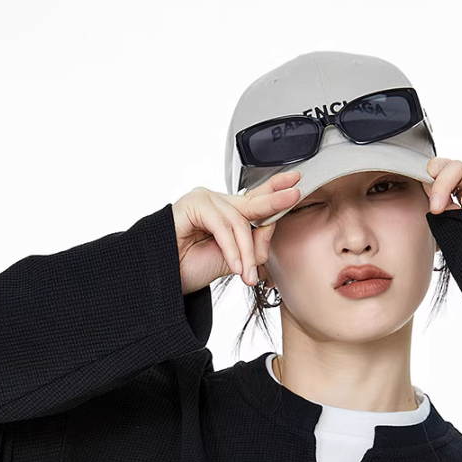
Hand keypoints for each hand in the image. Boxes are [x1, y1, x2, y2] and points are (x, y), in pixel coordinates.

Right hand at [172, 172, 301, 295]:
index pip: (256, 199)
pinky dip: (231, 249)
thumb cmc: (192, 269)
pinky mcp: (192, 205)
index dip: (275, 190)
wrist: (165, 279)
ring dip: (245, 253)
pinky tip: (235, 266)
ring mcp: (204, 200)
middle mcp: (217, 203)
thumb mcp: (234, 260)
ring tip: (246, 275)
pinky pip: (221, 226)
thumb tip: (272, 226)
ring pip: (238, 222)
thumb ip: (254, 246)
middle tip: (293, 197)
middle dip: (274, 200)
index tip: (296, 182)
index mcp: (227, 213)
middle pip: (252, 202)